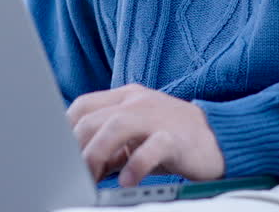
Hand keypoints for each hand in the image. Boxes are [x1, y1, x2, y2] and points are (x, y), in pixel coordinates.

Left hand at [67, 83, 225, 186]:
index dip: (64, 130)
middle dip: (77, 148)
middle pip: (93, 118)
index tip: (58, 155)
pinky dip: (135, 165)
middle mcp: (138, 102)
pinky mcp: (176, 136)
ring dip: (96, 154)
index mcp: (126, 98)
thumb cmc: (173, 138)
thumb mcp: (136, 136)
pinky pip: (151, 148)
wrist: (219, 138)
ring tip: (91, 177)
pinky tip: (127, 181)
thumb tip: (80, 165)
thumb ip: (110, 145)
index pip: (83, 105)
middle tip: (74, 174)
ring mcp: (157, 116)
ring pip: (116, 127)